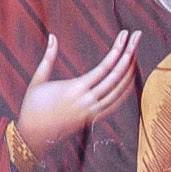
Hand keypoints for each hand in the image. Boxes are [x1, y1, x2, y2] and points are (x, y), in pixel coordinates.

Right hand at [11, 27, 140, 157]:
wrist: (33, 137)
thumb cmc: (32, 107)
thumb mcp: (38, 80)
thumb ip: (48, 57)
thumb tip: (52, 36)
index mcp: (75, 88)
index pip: (105, 67)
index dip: (118, 50)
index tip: (125, 34)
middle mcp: (87, 100)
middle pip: (116, 76)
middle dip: (129, 54)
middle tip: (138, 36)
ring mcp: (92, 112)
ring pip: (119, 91)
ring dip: (130, 71)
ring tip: (136, 53)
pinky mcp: (91, 119)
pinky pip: (115, 105)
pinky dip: (125, 91)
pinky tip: (130, 79)